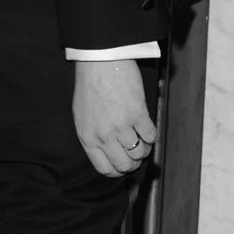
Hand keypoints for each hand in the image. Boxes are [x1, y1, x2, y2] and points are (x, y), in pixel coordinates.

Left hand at [72, 58, 155, 178]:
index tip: (123, 165)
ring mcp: (121, 126)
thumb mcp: (82, 116)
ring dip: (144, 149)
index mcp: (88, 138)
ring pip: (139, 154)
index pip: (104, 169)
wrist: (100, 62)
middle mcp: (104, 135)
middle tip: (135, 152)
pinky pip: (151, 137)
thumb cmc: (90, 87)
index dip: (117, 171)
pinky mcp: (138, 114)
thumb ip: (94, 137)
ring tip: (141, 138)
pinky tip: (146, 126)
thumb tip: (109, 154)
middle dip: (133, 163)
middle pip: (125, 166)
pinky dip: (151, 136)